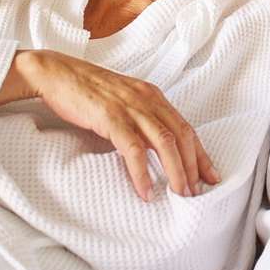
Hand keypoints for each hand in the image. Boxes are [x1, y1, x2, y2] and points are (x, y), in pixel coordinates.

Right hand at [0, 49, 218, 200]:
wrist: (58, 73)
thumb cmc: (89, 92)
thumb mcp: (123, 102)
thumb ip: (140, 120)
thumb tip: (154, 152)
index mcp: (153, 96)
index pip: (186, 127)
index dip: (201, 153)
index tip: (211, 176)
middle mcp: (147, 99)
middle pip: (181, 136)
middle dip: (193, 167)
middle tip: (197, 193)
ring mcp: (130, 107)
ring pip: (164, 142)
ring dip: (175, 171)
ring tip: (180, 195)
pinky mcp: (110, 116)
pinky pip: (133, 148)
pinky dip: (142, 172)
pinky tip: (145, 191)